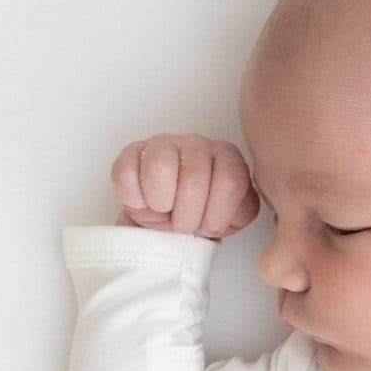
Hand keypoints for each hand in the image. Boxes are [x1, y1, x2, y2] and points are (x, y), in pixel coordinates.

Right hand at [110, 133, 260, 237]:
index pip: (231, 181)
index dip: (217, 214)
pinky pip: (127, 173)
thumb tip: (238, 207)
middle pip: (194, 178)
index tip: (209, 227)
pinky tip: (145, 202)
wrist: (168, 222)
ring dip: (161, 203)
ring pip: (160, 167)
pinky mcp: (132, 153)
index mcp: (228, 158)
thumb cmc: (202, 218)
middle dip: (188, 215)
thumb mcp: (232, 219)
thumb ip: (242, 210)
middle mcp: (198, 144)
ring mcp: (163, 143)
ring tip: (165, 211)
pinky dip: (135, 199)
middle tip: (185, 224)